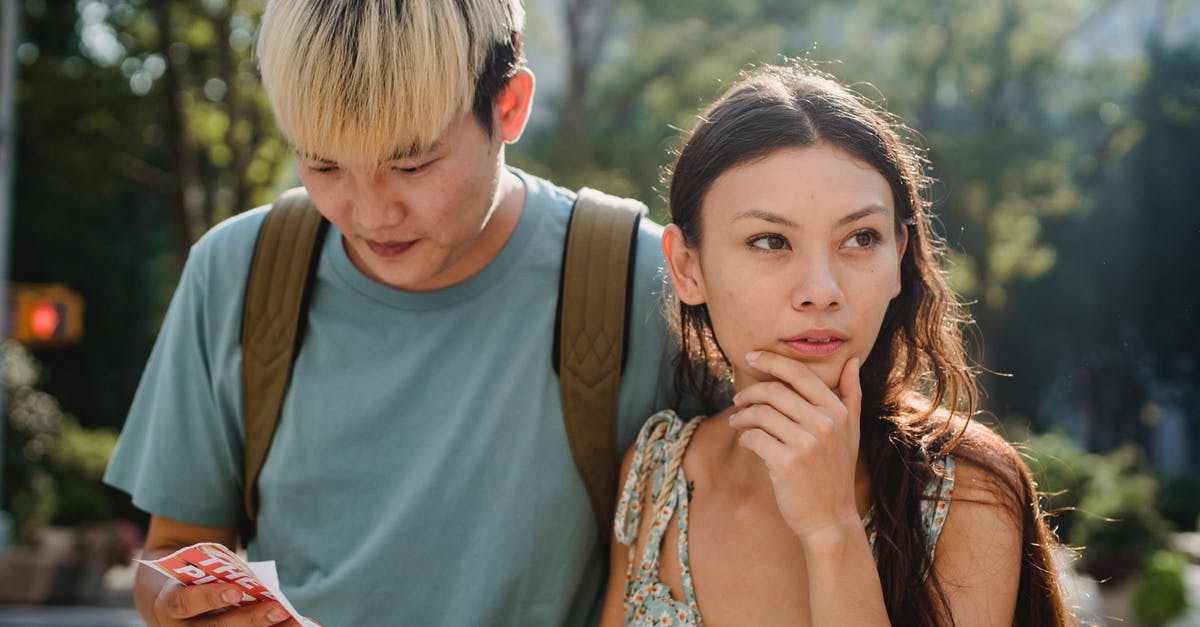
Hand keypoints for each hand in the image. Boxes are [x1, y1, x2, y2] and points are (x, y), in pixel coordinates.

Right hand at [152, 580, 298, 625]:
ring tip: (290, 620)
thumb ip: (221, 574)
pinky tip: (289, 625)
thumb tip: (261, 581)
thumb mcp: (197, 573)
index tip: (236, 590)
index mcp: (170, 605)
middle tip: (278, 609)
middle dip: (250, 619)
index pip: (185, 602)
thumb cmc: (194, 580)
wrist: (177, 600)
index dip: (210, 597)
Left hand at [729, 352, 862, 541]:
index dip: (771, 361)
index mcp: (838, 411)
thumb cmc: (836, 473)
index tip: (751, 357)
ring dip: (742, 416)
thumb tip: (852, 360)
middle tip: (738, 399)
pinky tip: (746, 442)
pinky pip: (754, 437)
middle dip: (749, 392)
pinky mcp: (787, 462)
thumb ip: (851, 394)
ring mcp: (806, 443)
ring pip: (761, 413)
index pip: (799, 373)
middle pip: (774, 391)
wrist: (830, 518)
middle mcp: (825, 423)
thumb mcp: (851, 432)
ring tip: (737, 422)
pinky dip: (745, 438)